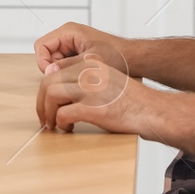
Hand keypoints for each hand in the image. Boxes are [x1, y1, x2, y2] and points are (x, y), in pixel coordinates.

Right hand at [33, 22, 132, 75]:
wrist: (132, 58)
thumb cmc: (117, 54)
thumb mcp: (90, 61)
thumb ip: (68, 65)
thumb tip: (50, 72)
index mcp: (69, 31)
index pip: (42, 45)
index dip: (42, 61)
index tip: (50, 74)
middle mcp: (68, 36)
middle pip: (46, 53)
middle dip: (51, 68)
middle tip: (63, 80)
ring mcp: (71, 45)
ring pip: (53, 61)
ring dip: (60, 71)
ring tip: (74, 79)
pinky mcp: (76, 53)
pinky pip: (63, 64)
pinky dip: (67, 72)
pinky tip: (78, 78)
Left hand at [36, 53, 156, 135]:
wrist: (153, 111)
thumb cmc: (133, 100)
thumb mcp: (108, 79)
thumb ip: (85, 79)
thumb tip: (58, 90)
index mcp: (91, 65)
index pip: (56, 72)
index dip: (46, 90)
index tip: (46, 103)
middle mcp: (89, 73)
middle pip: (48, 81)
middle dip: (41, 102)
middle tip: (44, 117)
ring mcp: (90, 90)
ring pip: (51, 95)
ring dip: (47, 112)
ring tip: (53, 124)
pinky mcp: (93, 108)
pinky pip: (63, 114)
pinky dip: (60, 123)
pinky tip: (67, 128)